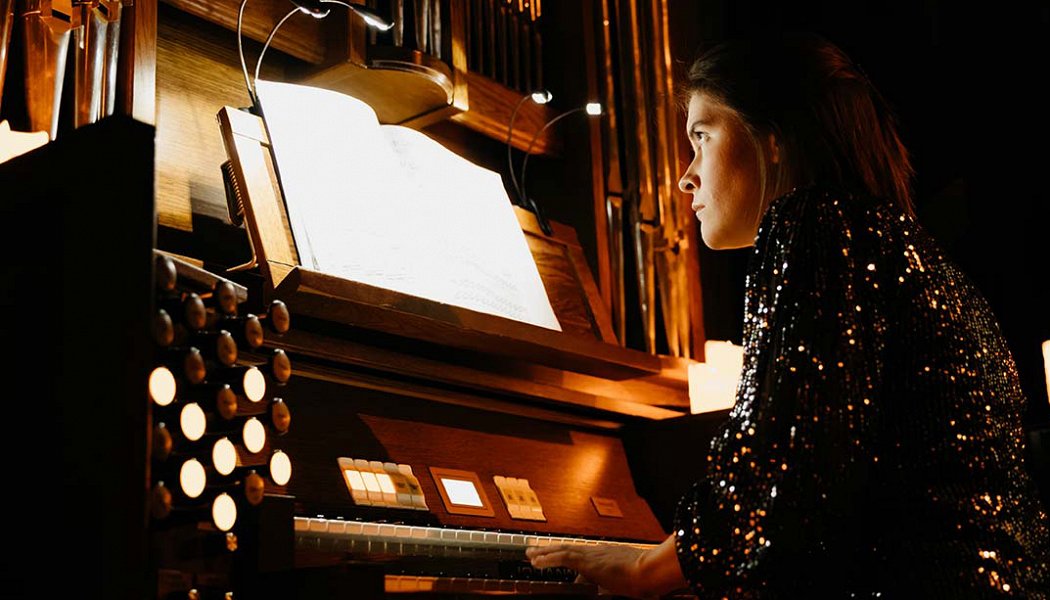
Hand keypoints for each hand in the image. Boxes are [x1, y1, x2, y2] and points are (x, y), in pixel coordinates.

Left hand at [525, 534, 687, 598]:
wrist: (649, 570)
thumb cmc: (644, 577)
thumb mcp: (624, 581)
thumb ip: (611, 584)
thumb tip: (608, 588)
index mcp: (605, 556)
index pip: (581, 555)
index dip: (566, 556)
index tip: (555, 558)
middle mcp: (597, 552)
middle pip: (568, 548)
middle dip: (550, 549)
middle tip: (534, 550)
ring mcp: (592, 555)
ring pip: (562, 550)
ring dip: (544, 552)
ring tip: (531, 554)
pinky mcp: (588, 561)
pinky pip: (563, 557)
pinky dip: (549, 558)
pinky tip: (538, 561)